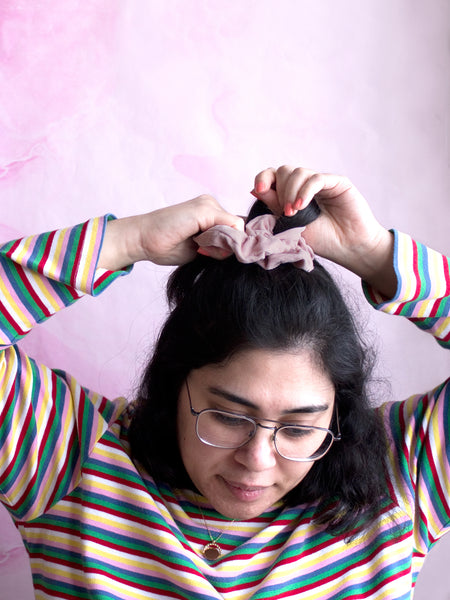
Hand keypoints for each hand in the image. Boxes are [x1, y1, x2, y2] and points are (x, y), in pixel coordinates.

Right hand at [98, 195, 244, 270]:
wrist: (142, 239)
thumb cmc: (166, 246)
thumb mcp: (200, 248)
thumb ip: (218, 246)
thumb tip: (242, 250)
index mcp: (210, 213)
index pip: (236, 229)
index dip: (233, 245)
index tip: (214, 255)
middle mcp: (211, 204)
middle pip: (239, 228)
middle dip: (228, 245)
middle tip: (203, 252)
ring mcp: (208, 204)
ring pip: (236, 228)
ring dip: (223, 244)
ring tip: (199, 248)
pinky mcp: (204, 209)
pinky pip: (231, 227)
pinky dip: (220, 241)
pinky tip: (200, 245)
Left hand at [251, 166, 395, 294]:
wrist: (348, 248)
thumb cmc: (321, 240)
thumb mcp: (290, 225)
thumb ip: (274, 206)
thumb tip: (254, 189)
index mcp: (291, 193)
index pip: (272, 175)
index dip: (263, 178)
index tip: (258, 190)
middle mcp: (305, 185)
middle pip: (283, 171)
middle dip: (280, 190)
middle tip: (285, 212)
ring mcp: (321, 182)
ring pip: (298, 172)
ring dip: (291, 192)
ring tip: (293, 212)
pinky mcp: (337, 182)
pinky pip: (316, 178)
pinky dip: (305, 191)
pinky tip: (302, 206)